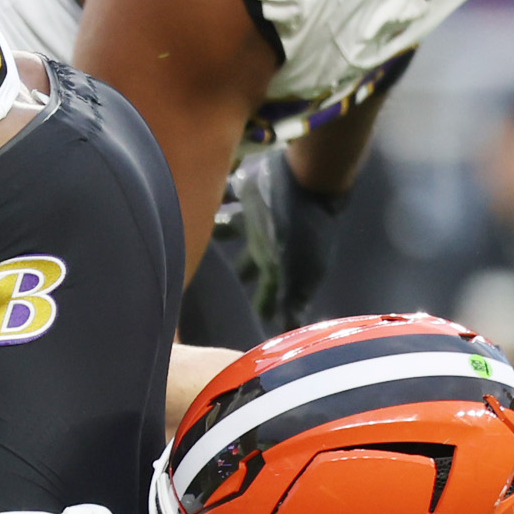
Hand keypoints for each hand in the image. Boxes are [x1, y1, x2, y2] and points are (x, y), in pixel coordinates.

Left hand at [218, 149, 347, 327]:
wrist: (311, 181)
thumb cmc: (302, 231)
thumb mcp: (296, 271)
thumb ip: (289, 300)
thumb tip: (291, 332)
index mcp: (276, 266)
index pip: (267, 294)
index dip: (264, 306)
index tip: (259, 319)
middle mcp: (266, 243)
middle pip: (250, 263)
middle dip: (243, 272)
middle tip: (231, 279)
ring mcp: (258, 217)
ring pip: (235, 228)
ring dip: (223, 232)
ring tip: (202, 232)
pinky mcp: (250, 191)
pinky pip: (229, 195)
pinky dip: (220, 196)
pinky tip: (202, 193)